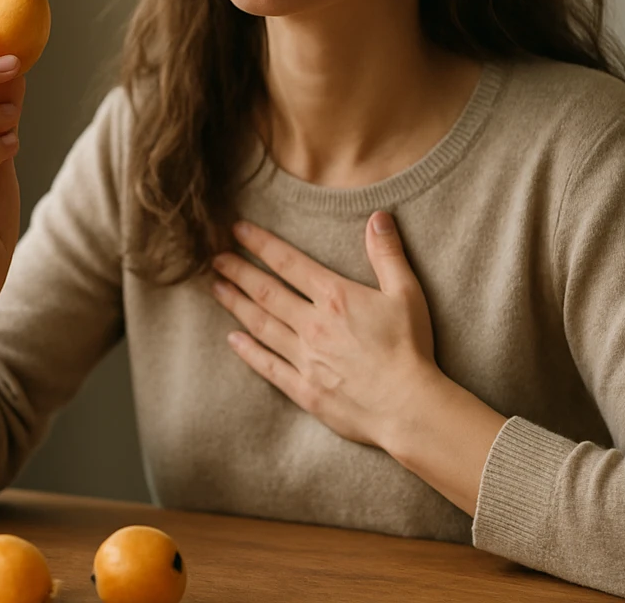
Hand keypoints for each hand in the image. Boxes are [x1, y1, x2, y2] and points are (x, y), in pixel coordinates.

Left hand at [209, 212, 438, 449]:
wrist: (408, 407)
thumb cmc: (410, 349)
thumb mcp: (406, 293)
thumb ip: (387, 254)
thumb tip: (378, 217)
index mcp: (335, 297)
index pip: (288, 263)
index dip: (261, 244)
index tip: (237, 231)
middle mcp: (312, 325)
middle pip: (266, 292)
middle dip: (238, 271)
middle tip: (214, 258)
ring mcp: (305, 359)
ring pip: (261, 325)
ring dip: (236, 304)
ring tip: (216, 288)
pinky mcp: (304, 390)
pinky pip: (268, 366)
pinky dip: (248, 351)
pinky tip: (233, 340)